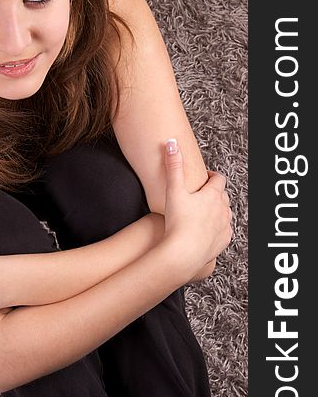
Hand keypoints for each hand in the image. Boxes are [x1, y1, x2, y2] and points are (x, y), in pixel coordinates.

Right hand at [162, 139, 231, 277]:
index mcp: (213, 195)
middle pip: (223, 195)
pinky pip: (224, 230)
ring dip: (217, 210)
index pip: (218, 179)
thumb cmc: (178, 222)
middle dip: (214, 193)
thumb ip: (173, 165)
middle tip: (200, 194)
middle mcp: (223, 209)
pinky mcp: (223, 241)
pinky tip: (206, 230)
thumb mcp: (173, 190)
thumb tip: (172, 142)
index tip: (203, 177)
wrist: (183, 254)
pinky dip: (218, 227)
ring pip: (226, 213)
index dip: (211, 176)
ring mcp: (225, 226)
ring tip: (202, 212)